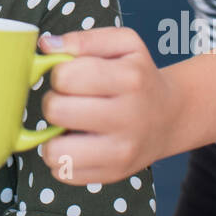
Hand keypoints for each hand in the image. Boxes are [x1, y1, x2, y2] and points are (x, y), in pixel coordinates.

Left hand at [37, 27, 178, 183]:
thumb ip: (84, 39)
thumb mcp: (123, 43)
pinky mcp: (112, 175)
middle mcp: (128, 118)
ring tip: (68, 125)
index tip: (70, 76)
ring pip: (56, 151)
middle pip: (56, 111)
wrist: (169, 117)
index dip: (59, 74)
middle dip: (54, 102)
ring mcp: (121, 152)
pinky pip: (64, 173)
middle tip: (69, 101)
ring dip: (52, 136)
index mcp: (129, 78)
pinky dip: (62, 158)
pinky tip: (77, 144)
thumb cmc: (139, 77)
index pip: (65, 76)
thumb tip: (47, 45)